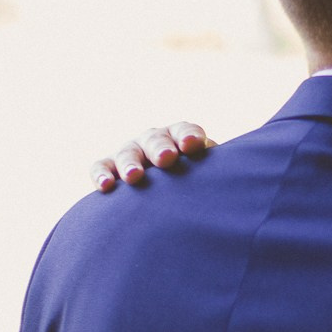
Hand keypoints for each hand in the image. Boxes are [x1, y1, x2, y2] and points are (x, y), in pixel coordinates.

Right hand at [92, 121, 213, 191]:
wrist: (166, 201)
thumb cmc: (194, 188)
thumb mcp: (206, 178)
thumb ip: (214, 174)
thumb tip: (230, 180)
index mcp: (179, 138)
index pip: (184, 131)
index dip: (188, 135)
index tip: (193, 145)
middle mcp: (154, 140)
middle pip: (156, 139)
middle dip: (161, 148)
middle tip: (167, 159)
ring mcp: (131, 152)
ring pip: (128, 153)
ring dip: (130, 163)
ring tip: (134, 176)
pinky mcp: (109, 167)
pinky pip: (101, 167)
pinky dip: (101, 174)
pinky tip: (106, 186)